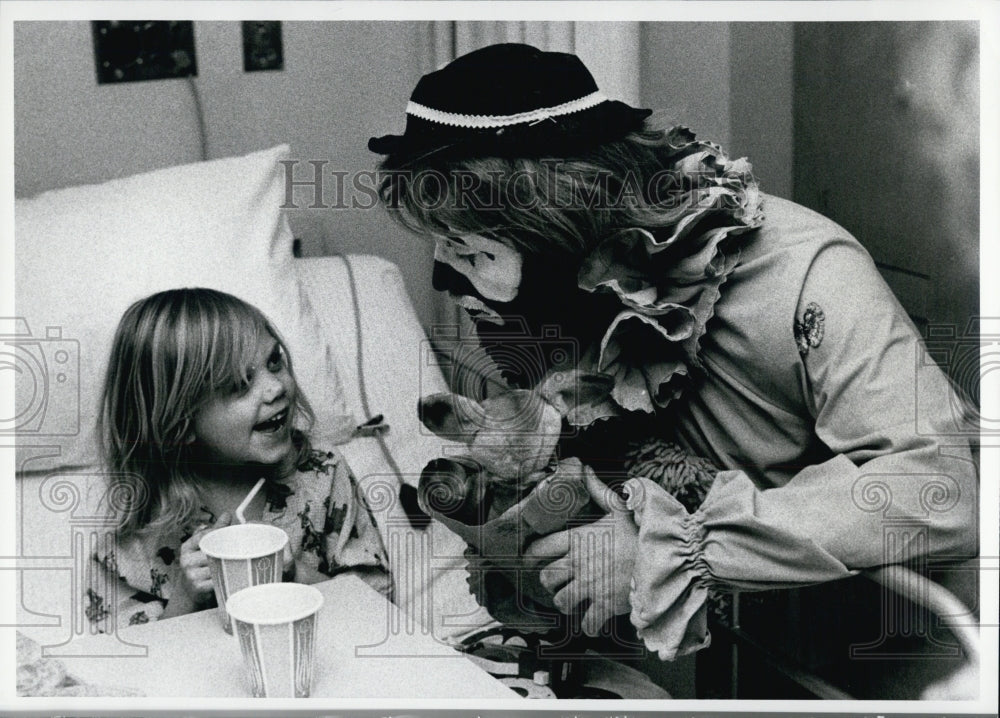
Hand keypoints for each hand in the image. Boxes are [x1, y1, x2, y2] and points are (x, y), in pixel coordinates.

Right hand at [177, 511, 232, 606]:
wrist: (191, 592)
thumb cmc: (200, 565)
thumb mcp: (202, 547)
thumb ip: (215, 531)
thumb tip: (226, 515)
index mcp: (186, 547)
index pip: (204, 536)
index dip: (220, 534)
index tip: (234, 534)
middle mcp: (186, 560)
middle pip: (212, 551)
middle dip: (227, 550)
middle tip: (243, 548)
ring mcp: (191, 575)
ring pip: (216, 565)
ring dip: (228, 564)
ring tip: (239, 561)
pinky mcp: (199, 588)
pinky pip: (218, 579)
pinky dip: (226, 577)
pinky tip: (232, 575)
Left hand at [524, 472, 637, 635]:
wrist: (666, 554)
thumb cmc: (641, 529)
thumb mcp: (618, 506)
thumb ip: (597, 490)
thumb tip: (585, 469)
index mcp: (578, 539)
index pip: (540, 548)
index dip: (533, 555)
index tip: (534, 559)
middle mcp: (579, 563)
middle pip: (546, 578)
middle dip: (550, 582)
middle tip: (559, 582)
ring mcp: (591, 585)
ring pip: (561, 602)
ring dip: (566, 604)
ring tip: (573, 602)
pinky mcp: (606, 604)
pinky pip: (586, 623)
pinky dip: (588, 625)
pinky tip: (592, 620)